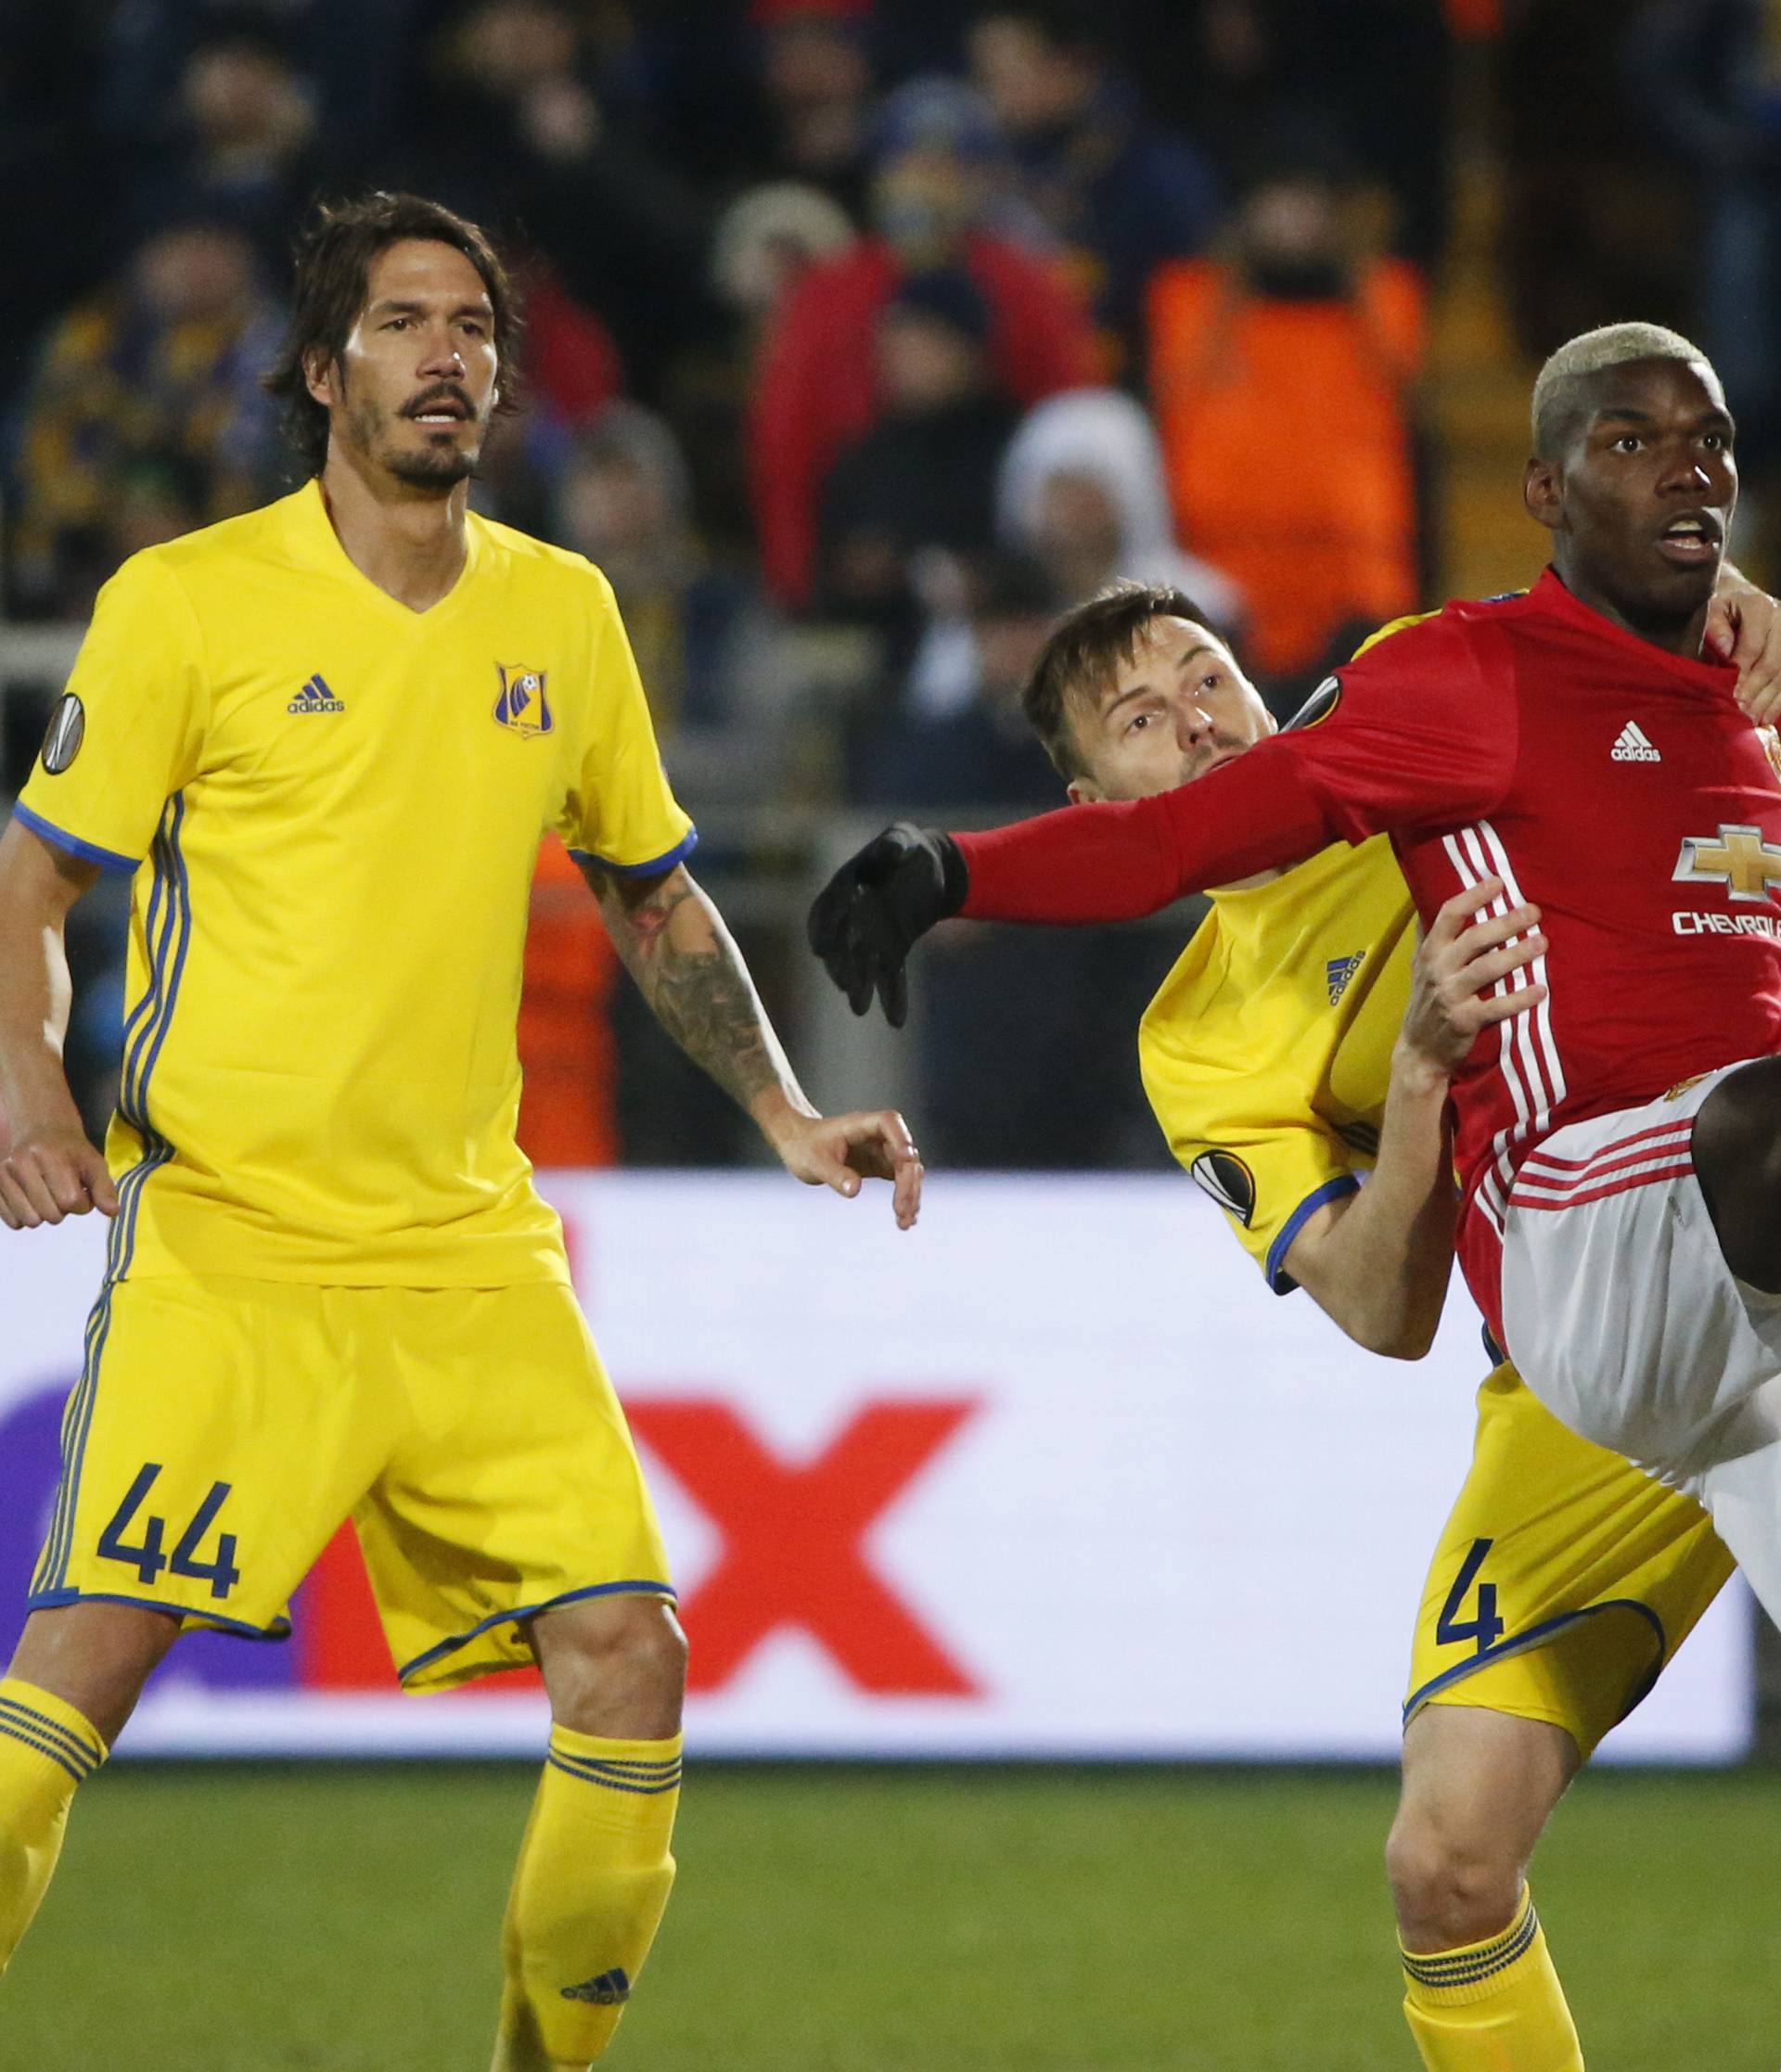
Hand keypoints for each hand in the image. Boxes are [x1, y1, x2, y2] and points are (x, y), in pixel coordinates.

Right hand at [0, 1124, 118, 1228]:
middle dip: (64, 1210)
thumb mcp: (93, 1162)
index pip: (70, 1201)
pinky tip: (32, 1201)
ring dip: (44, 1215)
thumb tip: (113, 1212)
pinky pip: (12, 1221)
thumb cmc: (70, 1149)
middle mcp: (22, 1164)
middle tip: (64, 1193)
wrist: (38, 1127)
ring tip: (48, 1196)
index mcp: (50, 1156)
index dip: (82, 1203)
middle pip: (50, 1214)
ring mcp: (3, 1175)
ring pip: (30, 1220)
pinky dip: (25, 1217)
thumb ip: (104, 1187)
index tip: (82, 1192)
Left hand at [766, 1106, 923, 1229]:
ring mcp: (882, 1151)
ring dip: (911, 1194)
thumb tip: (855, 1190)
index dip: (901, 1139)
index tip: (906, 1161)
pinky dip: (906, 1198)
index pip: (889, 1123)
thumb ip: (835, 1175)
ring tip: (905, 1222)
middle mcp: (877, 1136)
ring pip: (909, 1170)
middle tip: (902, 1211)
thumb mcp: (813, 1162)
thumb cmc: (804, 1147)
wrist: (799, 1145)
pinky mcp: (881, 1166)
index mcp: (861, 1125)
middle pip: (905, 1153)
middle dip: (908, 1182)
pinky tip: (906, 1220)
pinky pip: (902, 1181)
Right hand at [807, 823, 967, 1026]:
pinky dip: (893, 997)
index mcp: (846, 886)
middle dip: (841, 966)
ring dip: (861, 987)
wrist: (932, 866)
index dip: (822, 929)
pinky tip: (895, 1021)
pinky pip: (891, 975)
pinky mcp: (892, 950)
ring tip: (860, 1009)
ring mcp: (872, 936)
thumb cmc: (910, 846)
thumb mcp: (903, 837)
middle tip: (843, 985)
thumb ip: (894, 845)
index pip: (827, 910)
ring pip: (863, 965)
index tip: (820, 948)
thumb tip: (891, 850)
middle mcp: (853, 916)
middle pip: (841, 945)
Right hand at [1399, 878, 1546, 1079]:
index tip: (1499, 883)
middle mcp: (1437, 970)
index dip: (1474, 896)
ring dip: (1517, 954)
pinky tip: (1541, 990)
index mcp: (1430, 951)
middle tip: (1534, 911)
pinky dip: (1519, 998)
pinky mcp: (1463, 1021)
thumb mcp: (1419, 967)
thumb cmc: (1426, 1002)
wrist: (1419, 1051)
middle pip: (1474, 938)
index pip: (1449, 915)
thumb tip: (1433, 899)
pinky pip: (1495, 1007)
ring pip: (1486, 968)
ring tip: (1542, 942)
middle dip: (1506, 922)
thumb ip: (1429, 937)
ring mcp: (1449, 996)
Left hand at [1705, 573, 1780, 724]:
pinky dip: (1778, 702)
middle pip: (1773, 663)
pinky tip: (1766, 718)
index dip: (1742, 674)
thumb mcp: (1710, 609)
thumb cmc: (1718, 607)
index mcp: (1760, 607)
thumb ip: (1714, 626)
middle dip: (1756, 692)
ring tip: (1751, 721)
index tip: (1730, 696)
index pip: (1753, 647)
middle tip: (1740, 715)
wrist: (1737, 597)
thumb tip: (1725, 650)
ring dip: (1768, 701)